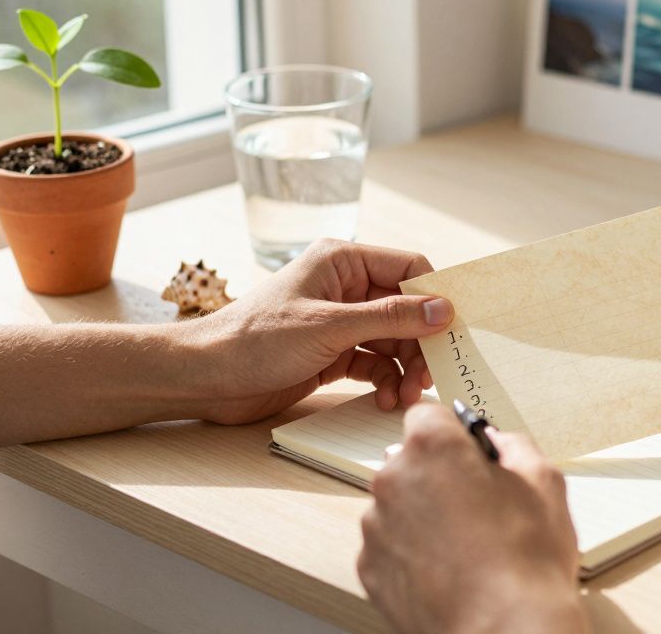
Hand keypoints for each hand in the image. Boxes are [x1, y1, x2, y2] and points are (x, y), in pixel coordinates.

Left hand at [179, 240, 452, 424]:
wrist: (206, 378)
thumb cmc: (255, 340)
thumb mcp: (329, 326)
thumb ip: (390, 318)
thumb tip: (443, 309)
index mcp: (343, 261)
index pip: (409, 269)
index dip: (435, 298)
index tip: (454, 331)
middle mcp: (346, 287)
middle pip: (407, 310)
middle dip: (421, 344)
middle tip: (429, 377)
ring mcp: (340, 321)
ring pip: (394, 341)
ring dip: (405, 369)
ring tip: (405, 397)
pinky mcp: (333, 353)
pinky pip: (375, 363)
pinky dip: (386, 381)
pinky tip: (387, 400)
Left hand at [358, 403, 587, 633]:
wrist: (503, 633)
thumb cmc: (526, 564)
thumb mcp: (545, 483)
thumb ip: (515, 446)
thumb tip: (497, 442)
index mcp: (432, 447)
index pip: (428, 415)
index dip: (453, 434)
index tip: (469, 452)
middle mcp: (393, 479)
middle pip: (410, 460)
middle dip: (439, 475)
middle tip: (478, 506)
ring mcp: (376, 526)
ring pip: (398, 504)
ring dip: (423, 515)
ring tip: (465, 547)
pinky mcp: (369, 568)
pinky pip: (389, 545)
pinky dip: (411, 553)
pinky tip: (447, 570)